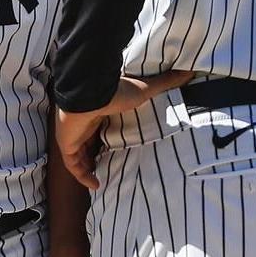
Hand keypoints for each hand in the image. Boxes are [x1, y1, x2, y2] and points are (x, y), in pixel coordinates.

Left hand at [56, 70, 194, 189]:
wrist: (92, 90)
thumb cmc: (116, 90)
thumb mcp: (145, 88)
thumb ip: (165, 82)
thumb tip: (189, 71)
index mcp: (97, 110)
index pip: (98, 127)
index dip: (105, 138)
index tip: (118, 148)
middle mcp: (83, 123)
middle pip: (86, 143)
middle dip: (95, 155)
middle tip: (111, 168)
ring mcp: (73, 134)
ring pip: (78, 156)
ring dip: (88, 168)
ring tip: (103, 181)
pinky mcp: (66, 143)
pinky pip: (72, 165)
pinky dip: (81, 176)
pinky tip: (95, 185)